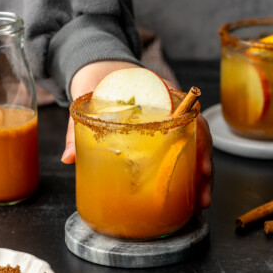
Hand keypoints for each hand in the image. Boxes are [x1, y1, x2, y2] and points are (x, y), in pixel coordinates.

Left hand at [61, 65, 212, 209]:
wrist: (101, 71)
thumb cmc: (101, 81)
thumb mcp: (90, 101)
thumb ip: (76, 127)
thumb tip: (68, 158)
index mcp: (161, 95)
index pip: (191, 117)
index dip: (201, 143)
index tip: (202, 167)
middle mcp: (170, 109)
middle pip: (198, 138)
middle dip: (204, 169)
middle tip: (202, 197)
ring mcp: (168, 121)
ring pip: (193, 147)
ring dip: (198, 175)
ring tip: (198, 201)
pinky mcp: (160, 132)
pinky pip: (179, 149)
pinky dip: (185, 169)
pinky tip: (184, 190)